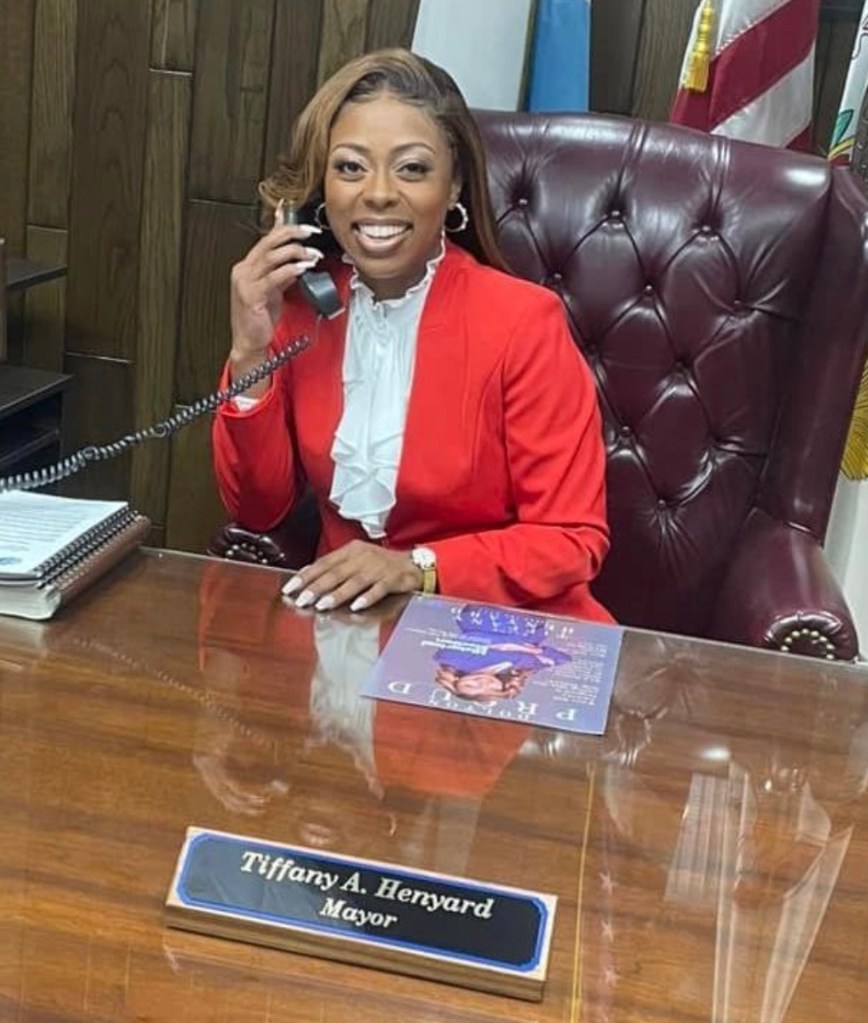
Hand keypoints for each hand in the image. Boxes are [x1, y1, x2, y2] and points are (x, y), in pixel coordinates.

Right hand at [229, 200, 323, 376]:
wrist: (249, 342)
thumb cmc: (259, 319)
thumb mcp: (274, 290)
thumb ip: (282, 272)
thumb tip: (297, 258)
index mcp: (247, 266)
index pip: (266, 239)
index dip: (284, 227)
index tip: (301, 222)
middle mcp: (243, 270)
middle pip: (268, 242)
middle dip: (292, 233)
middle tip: (310, 232)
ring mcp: (245, 282)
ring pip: (271, 257)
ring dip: (295, 253)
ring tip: (312, 254)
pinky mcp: (251, 296)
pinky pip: (273, 277)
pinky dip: (289, 270)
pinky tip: (302, 269)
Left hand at [282, 540, 423, 611]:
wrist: (413, 564)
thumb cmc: (380, 564)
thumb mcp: (357, 560)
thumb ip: (336, 568)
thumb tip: (309, 581)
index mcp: (351, 551)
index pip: (324, 562)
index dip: (307, 575)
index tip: (291, 588)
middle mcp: (363, 557)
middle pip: (336, 573)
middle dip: (317, 587)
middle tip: (302, 600)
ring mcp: (378, 568)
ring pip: (354, 582)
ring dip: (337, 594)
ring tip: (322, 605)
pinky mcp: (392, 579)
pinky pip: (378, 589)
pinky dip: (367, 597)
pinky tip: (357, 606)